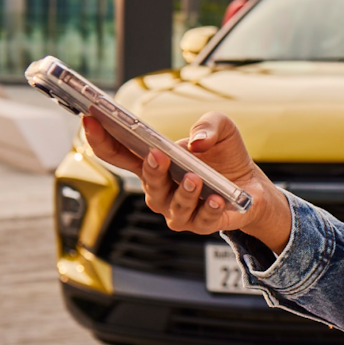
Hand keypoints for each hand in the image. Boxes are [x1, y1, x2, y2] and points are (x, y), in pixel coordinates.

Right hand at [81, 111, 292, 251]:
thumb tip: (197, 141)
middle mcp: (160, 190)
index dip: (101, 139)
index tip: (90, 120)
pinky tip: (216, 198)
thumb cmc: (225, 156)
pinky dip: (208, 209)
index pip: (118, 153)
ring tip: (195, 178)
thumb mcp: (221, 128)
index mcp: (154, 164)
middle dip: (151, 170)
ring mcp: (179, 210)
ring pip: (171, 205)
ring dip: (183, 192)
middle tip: (158, 155)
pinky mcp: (202, 224)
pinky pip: (201, 220)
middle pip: (146, 183)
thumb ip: (209, 124)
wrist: (253, 186)